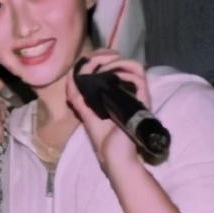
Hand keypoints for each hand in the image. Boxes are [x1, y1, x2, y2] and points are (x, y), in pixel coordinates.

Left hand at [66, 49, 149, 169]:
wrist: (114, 156)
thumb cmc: (103, 139)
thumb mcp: (86, 113)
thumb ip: (79, 97)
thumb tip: (71, 78)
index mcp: (117, 94)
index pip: (114, 67)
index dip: (101, 59)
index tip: (87, 62)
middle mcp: (128, 92)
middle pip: (124, 62)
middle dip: (107, 55)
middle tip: (95, 59)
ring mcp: (136, 96)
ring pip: (134, 67)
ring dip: (116, 63)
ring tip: (102, 68)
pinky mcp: (141, 102)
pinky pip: (139, 78)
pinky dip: (124, 73)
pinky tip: (110, 77)